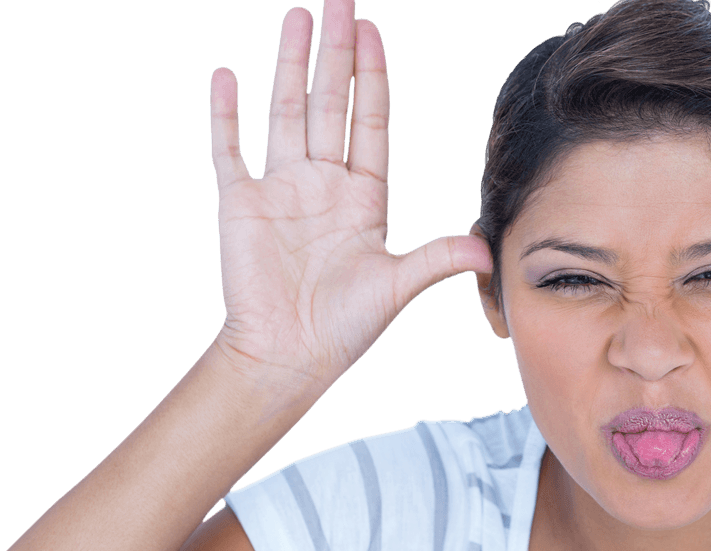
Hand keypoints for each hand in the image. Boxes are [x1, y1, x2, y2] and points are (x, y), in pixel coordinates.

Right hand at [208, 0, 490, 386]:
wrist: (288, 355)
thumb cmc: (343, 327)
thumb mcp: (396, 287)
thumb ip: (436, 260)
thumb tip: (485, 249)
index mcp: (363, 195)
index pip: (369, 120)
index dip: (372, 75)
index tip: (371, 30)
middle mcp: (324, 182)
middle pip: (330, 102)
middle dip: (335, 52)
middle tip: (338, 1)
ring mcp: (281, 188)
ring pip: (285, 112)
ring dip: (289, 66)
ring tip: (296, 19)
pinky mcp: (240, 203)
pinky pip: (229, 149)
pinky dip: (224, 115)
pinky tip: (226, 77)